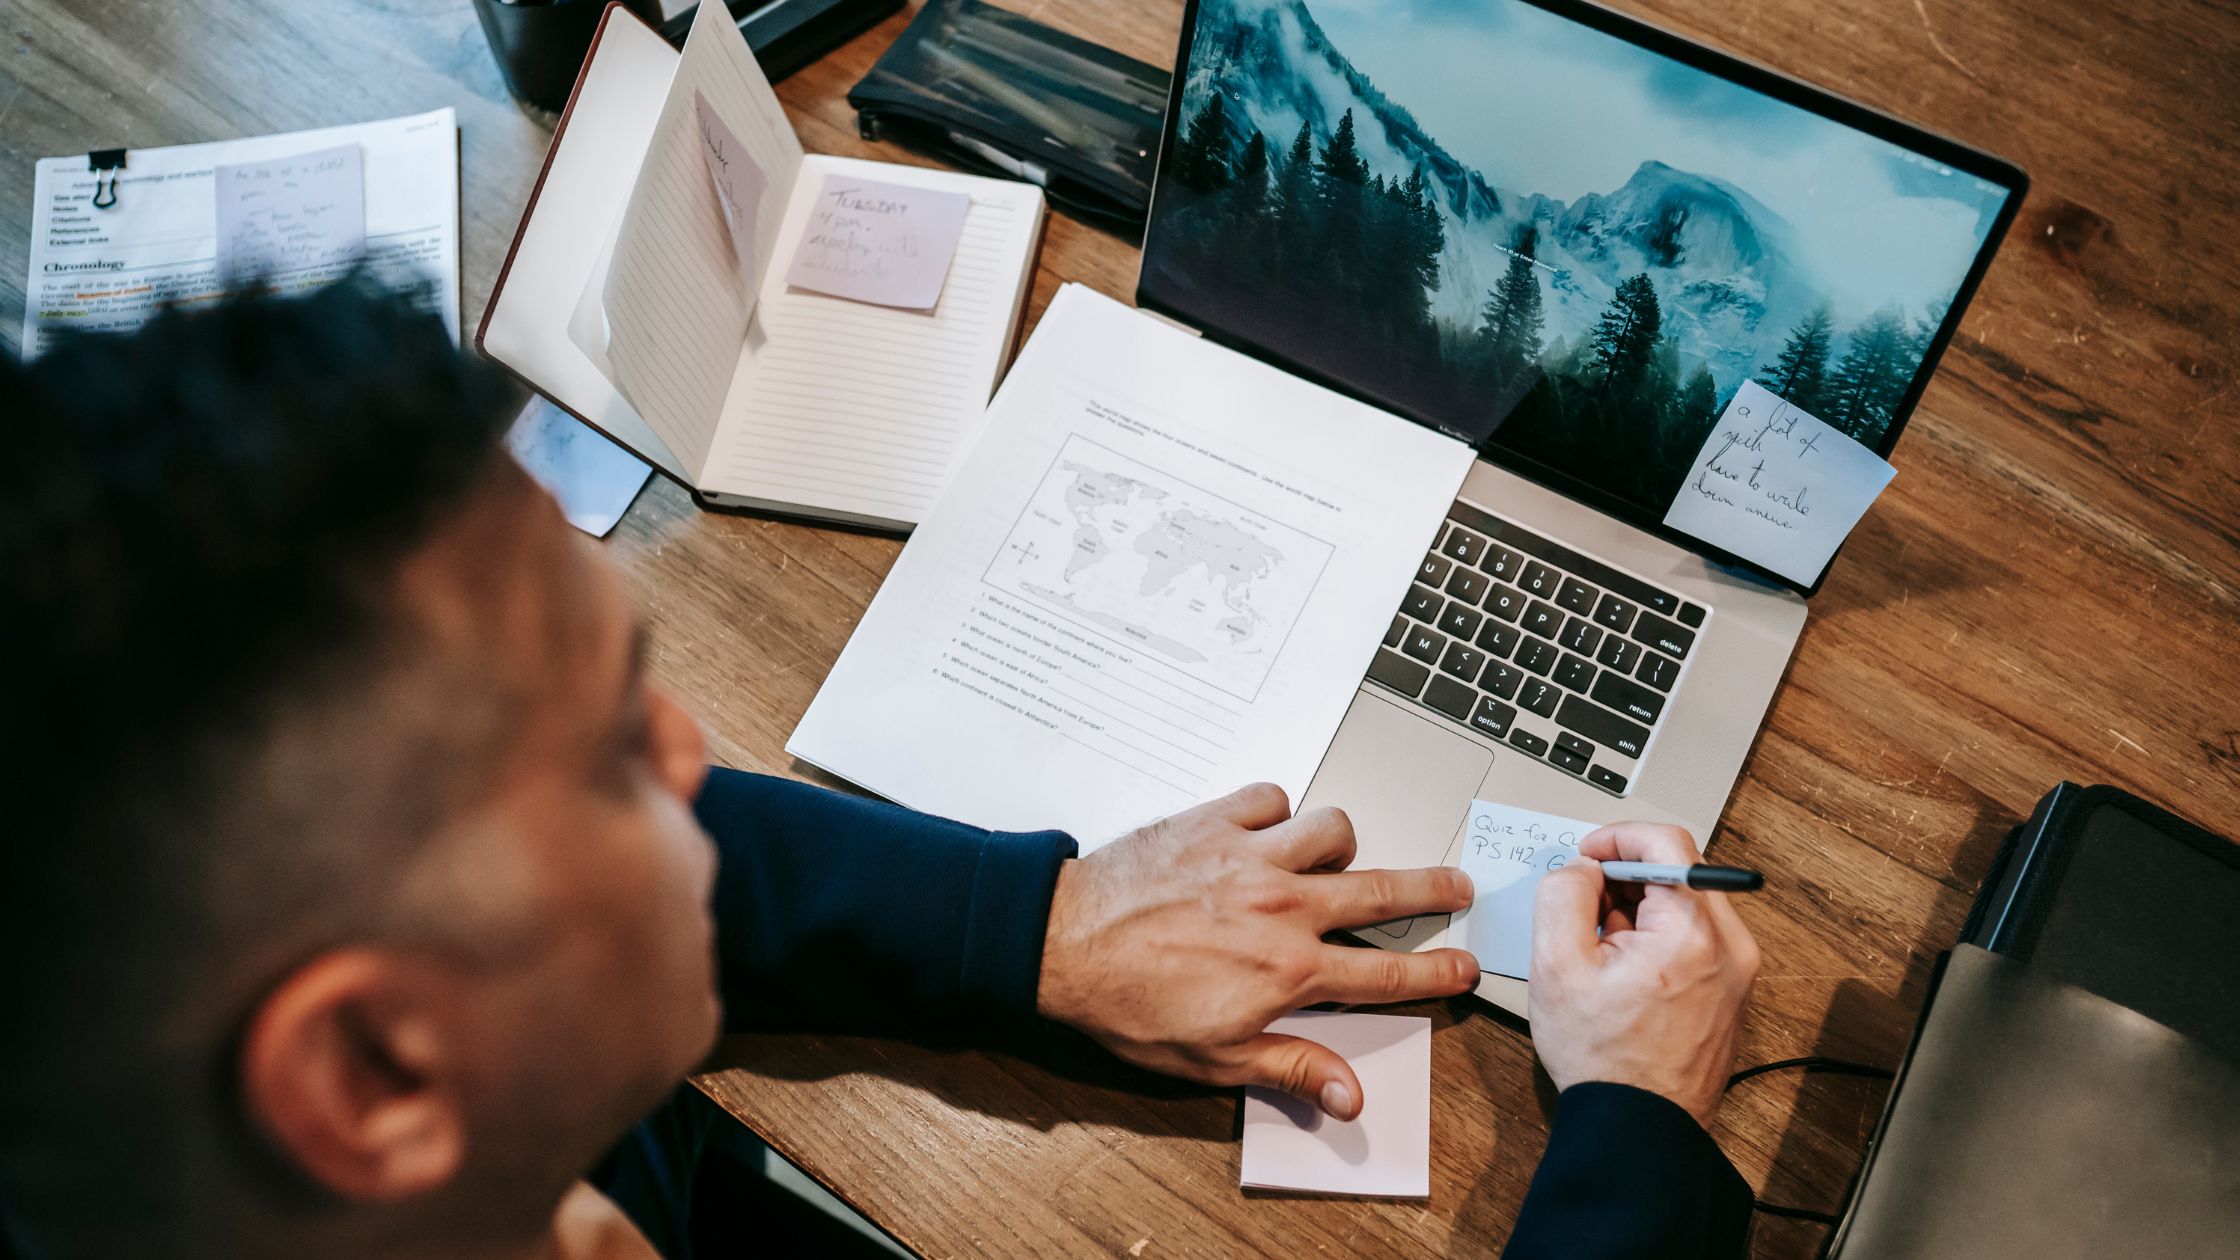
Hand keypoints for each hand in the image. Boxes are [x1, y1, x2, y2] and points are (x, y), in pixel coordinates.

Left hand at [1036, 783, 1477, 1120]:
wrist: (1062, 943)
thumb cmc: (1129, 1004)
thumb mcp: (1214, 1058)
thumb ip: (1291, 1066)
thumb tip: (1348, 1096)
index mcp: (1290, 969)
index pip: (1388, 972)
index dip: (1436, 973)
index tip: (1464, 967)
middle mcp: (1283, 905)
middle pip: (1385, 889)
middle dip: (1434, 889)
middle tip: (1457, 886)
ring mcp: (1252, 855)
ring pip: (1333, 829)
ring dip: (1339, 845)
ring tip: (1331, 859)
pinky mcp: (1215, 819)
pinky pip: (1271, 797)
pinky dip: (1275, 811)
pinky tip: (1264, 830)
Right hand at [1527, 822, 1759, 1127]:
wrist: (1639, 1125)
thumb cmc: (1604, 1059)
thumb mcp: (1556, 965)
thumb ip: (1562, 895)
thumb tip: (1581, 868)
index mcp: (1693, 932)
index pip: (1666, 841)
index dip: (1616, 837)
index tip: (1587, 856)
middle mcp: (1730, 946)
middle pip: (1679, 870)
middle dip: (1625, 877)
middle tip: (1585, 907)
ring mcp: (1737, 970)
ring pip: (1685, 902)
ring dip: (1640, 907)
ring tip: (1603, 949)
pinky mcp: (1732, 988)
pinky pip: (1695, 935)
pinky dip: (1658, 935)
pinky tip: (1625, 969)